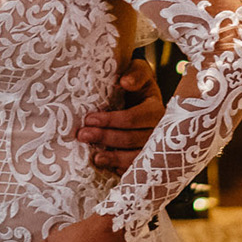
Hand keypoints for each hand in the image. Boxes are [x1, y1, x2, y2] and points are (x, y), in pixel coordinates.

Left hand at [76, 56, 163, 171]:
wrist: (143, 100)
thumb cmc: (138, 85)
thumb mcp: (139, 72)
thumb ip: (135, 73)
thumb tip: (125, 82)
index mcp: (156, 110)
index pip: (135, 118)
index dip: (111, 120)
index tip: (89, 118)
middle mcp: (159, 132)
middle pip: (132, 139)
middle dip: (106, 138)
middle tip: (82, 135)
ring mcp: (155, 149)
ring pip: (136, 158)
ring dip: (114, 158)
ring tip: (95, 157)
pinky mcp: (147, 161)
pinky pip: (135, 170)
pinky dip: (120, 169)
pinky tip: (106, 166)